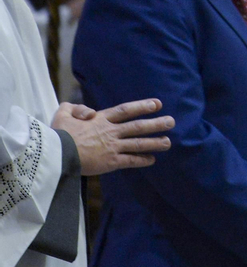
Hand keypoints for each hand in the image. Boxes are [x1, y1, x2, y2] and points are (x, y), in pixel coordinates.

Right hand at [51, 99, 174, 175]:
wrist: (56, 154)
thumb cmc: (57, 134)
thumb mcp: (63, 113)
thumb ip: (76, 108)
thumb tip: (90, 112)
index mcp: (101, 119)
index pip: (126, 110)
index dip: (142, 106)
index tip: (157, 104)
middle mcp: (110, 131)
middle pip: (138, 126)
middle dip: (156, 124)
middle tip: (171, 122)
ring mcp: (112, 147)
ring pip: (138, 143)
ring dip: (154, 143)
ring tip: (168, 142)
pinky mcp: (110, 162)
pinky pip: (130, 160)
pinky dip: (142, 160)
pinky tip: (152, 160)